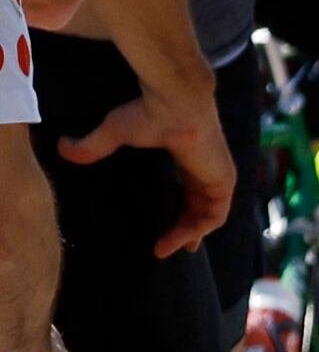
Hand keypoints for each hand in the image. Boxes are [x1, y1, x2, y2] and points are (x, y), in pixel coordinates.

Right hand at [58, 65, 234, 256]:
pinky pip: (215, 216)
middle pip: (200, 208)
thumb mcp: (114, 131)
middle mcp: (206, 168)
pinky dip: (198, 230)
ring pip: (208, 216)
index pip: (189, 191)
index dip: (179, 211)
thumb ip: (93, 145)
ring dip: (188, 235)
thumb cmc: (149, 111)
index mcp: (188, 158)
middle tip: (166, 249)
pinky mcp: (223, 181)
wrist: (175, 102)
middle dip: (186, 230)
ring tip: (165, 250)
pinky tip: (180, 241)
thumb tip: (62, 148)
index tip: (164, 230)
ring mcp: (217, 175)